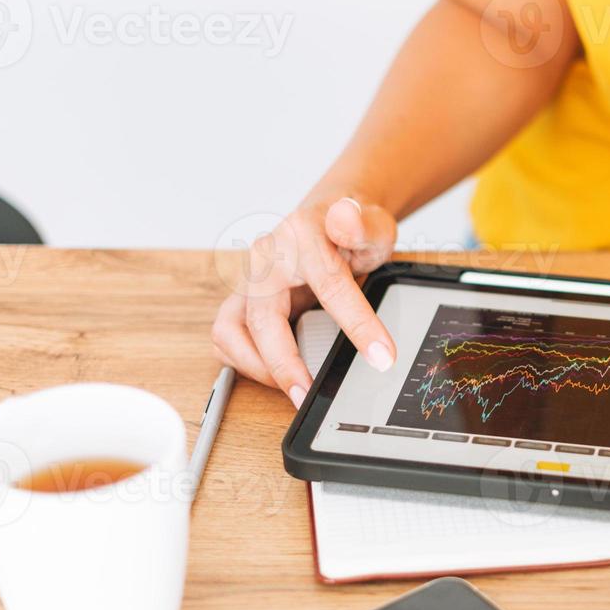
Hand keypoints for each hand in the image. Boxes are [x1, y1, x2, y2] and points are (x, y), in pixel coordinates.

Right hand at [211, 196, 397, 405]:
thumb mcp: (371, 222)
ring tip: (294, 389)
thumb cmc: (352, 227)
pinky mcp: (242, 302)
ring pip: (229, 331)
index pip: (329, 286)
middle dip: (283, 363)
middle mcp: (266, 259)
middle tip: (309, 394)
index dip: (358, 326)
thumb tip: (345, 215)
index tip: (382, 356)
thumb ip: (361, 223)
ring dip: (256, 366)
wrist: (332, 218)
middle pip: (262, 317)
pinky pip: (227, 338)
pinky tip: (276, 374)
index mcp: (301, 236)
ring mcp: (249, 282)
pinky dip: (244, 362)